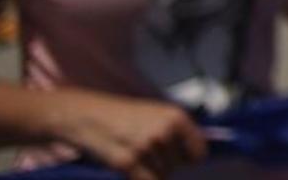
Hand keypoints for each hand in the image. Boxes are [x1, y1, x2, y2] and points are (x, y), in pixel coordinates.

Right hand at [48, 90, 205, 179]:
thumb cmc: (123, 116)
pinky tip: (129, 169)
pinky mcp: (127, 162)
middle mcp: (164, 131)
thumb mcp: (156, 114)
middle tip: (143, 150)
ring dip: (149, 172)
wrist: (88, 115)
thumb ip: (177, 133)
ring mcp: (146, 147)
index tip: (179, 158)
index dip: (188, 158)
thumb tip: (199, 157)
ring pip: (162, 176)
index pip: (199, 152)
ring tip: (133, 154)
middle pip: (178, 167)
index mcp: (176, 117)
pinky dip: (140, 179)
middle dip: (164, 164)